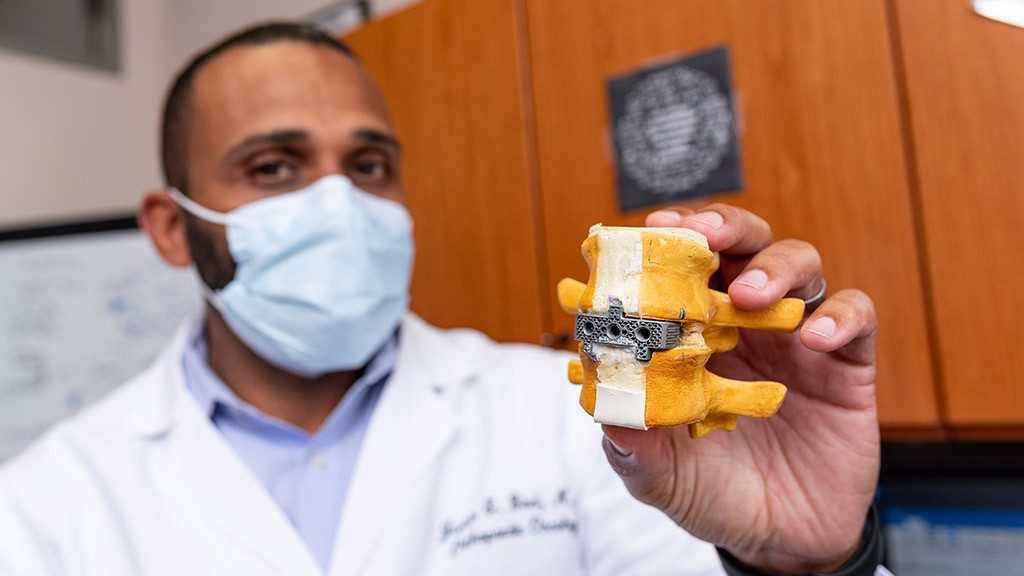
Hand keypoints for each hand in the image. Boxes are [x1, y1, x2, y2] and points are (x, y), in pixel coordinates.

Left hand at [602, 204, 878, 573]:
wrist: (782, 539)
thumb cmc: (713, 494)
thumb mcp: (662, 477)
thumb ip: (634, 449)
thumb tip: (606, 414)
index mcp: (694, 335)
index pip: (682, 268)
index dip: (668, 243)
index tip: (649, 229)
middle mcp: (744, 323)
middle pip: (741, 245)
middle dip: (722, 228)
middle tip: (703, 237)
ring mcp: (796, 337)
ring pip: (798, 263)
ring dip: (775, 266)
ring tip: (752, 296)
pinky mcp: (846, 362)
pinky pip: (854, 315)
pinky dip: (839, 315)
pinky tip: (816, 340)